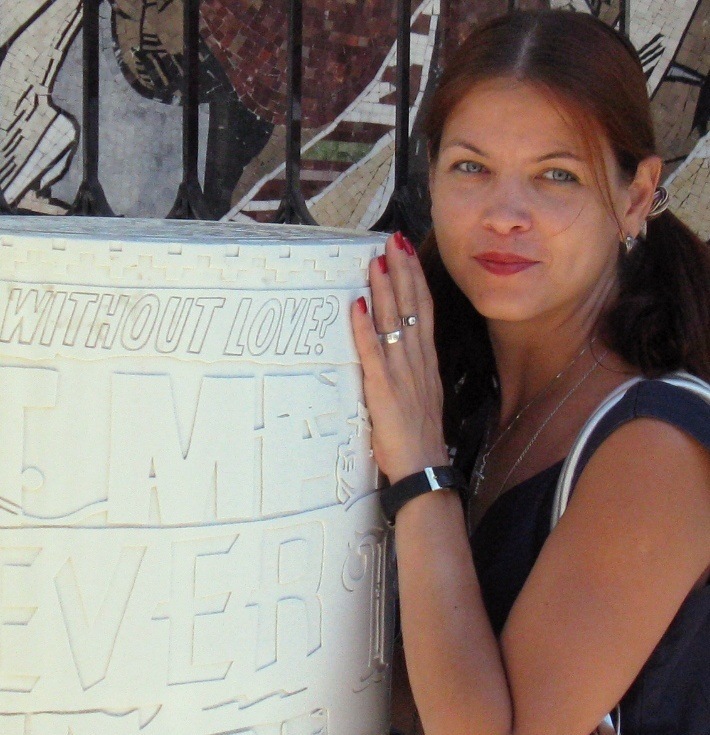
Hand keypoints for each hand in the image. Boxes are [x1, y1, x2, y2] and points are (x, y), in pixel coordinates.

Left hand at [351, 232, 448, 482]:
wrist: (424, 469)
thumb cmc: (420, 435)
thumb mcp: (424, 395)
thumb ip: (414, 369)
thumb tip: (402, 346)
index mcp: (427, 361)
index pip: (423, 310)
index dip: (415, 279)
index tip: (406, 252)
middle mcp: (418, 361)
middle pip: (411, 307)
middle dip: (402, 271)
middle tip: (393, 240)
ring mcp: (402, 374)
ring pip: (394, 323)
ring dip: (384, 289)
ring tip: (377, 261)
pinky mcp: (383, 390)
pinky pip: (372, 353)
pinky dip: (364, 327)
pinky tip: (357, 304)